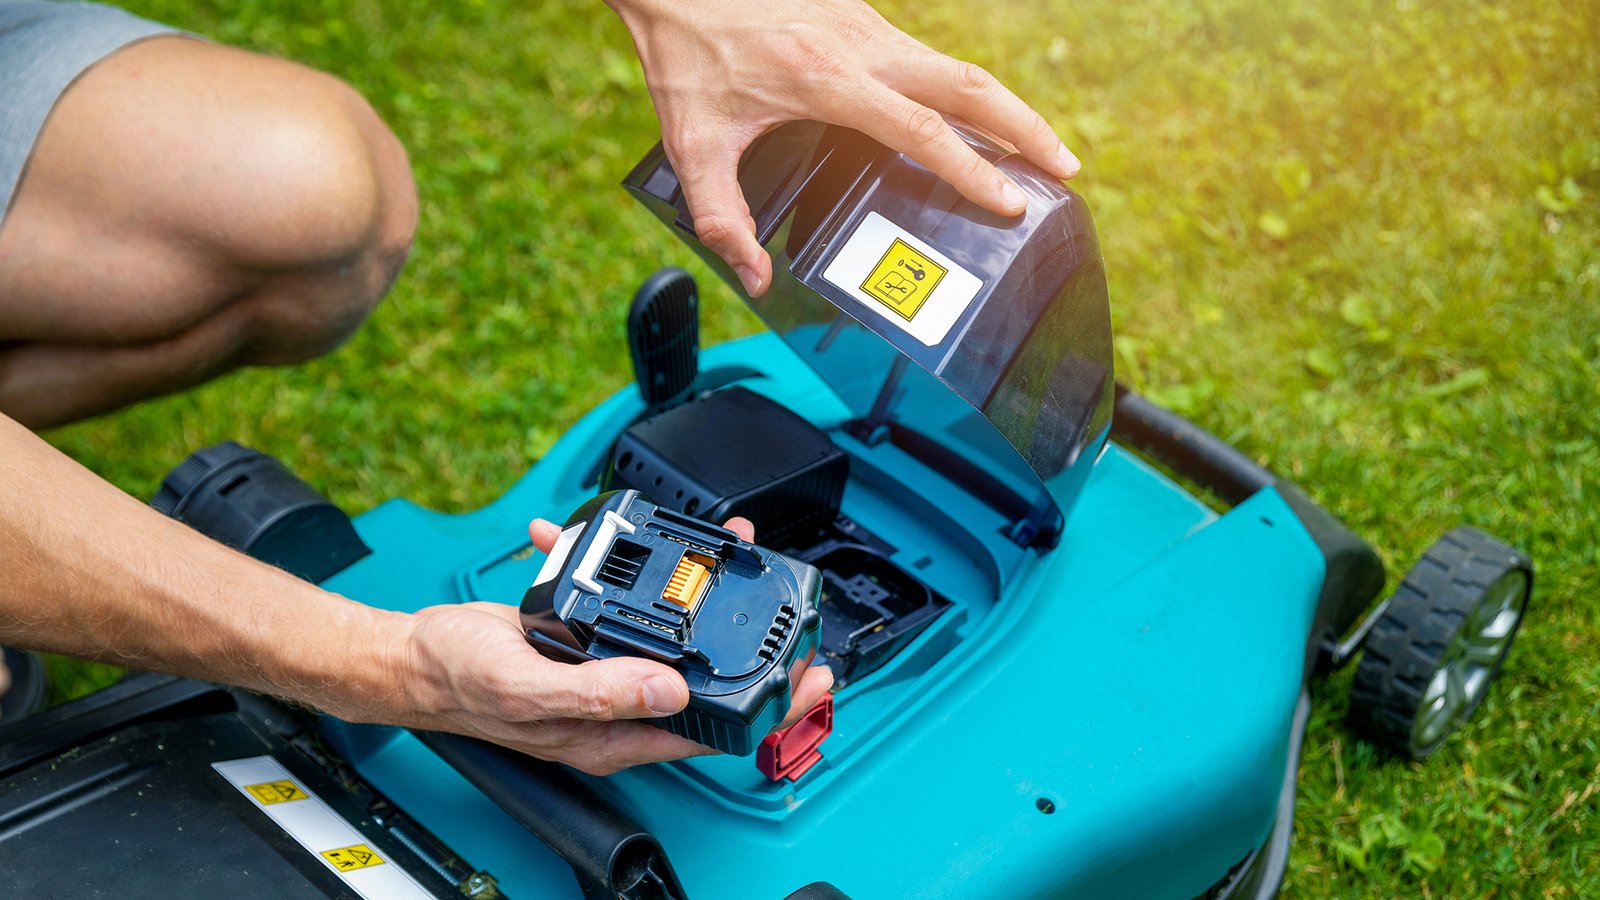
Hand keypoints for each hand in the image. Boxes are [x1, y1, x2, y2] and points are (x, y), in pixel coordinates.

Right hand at [391, 515, 832, 774]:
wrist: (414, 654)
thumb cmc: (460, 682)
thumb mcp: (529, 688)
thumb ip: (601, 693)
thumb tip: (672, 692)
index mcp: (615, 732)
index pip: (712, 727)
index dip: (768, 707)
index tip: (809, 678)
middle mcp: (620, 703)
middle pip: (707, 677)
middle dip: (753, 640)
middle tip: (793, 606)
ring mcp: (607, 668)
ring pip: (676, 632)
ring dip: (702, 589)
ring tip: (731, 548)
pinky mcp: (589, 634)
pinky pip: (629, 601)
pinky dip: (630, 565)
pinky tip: (624, 537)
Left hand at [607, 0, 1078, 295]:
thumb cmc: (686, 52)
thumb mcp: (693, 144)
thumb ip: (721, 216)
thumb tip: (754, 275)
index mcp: (828, 80)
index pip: (922, 131)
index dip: (972, 170)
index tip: (1009, 201)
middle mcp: (862, 48)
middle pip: (970, 86)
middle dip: (1027, 129)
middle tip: (1066, 170)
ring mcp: (869, 27)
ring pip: (959, 68)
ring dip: (1006, 107)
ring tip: (1041, 150)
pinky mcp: (864, 19)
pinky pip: (931, 59)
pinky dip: (967, 91)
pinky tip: (975, 122)